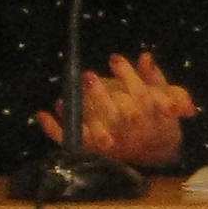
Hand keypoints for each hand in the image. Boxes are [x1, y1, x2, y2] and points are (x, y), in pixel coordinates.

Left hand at [34, 52, 192, 166]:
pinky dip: (55, 130)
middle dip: (101, 97)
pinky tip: (43, 114)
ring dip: (77, 117)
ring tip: (63, 99)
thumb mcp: (164, 94)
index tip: (113, 58)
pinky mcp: (95, 151)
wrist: (157, 151)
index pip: (140, 96)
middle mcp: (130, 132)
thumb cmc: (156, 115)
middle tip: (87, 75)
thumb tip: (145, 56)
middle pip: (117, 117)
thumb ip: (153, 76)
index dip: (127, 76)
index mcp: (149, 115)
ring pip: (93, 135)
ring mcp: (111, 144)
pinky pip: (73, 143)